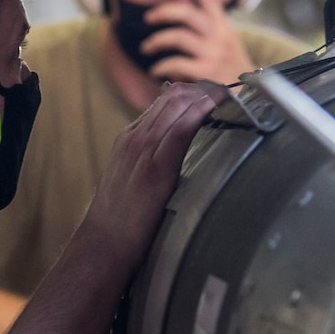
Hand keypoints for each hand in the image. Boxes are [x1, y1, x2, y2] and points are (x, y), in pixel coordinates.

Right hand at [80, 81, 220, 254]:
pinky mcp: (154, 168)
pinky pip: (179, 130)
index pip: (164, 102)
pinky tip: (215, 108)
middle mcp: (134, 138)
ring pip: (177, 106)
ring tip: (230, 97)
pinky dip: (199, 113)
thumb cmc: (120, 219)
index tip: (216, 97)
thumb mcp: (130, 180)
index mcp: (129, 139)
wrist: (104, 243)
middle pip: (173, 97)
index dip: (194, 94)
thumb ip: (149, 163)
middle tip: (230, 94)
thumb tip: (176, 160)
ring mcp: (142, 150)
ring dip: (208, 97)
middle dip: (205, 90)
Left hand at [144, 0, 253, 83]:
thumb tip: (184, 5)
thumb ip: (207, 25)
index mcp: (223, 26)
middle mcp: (218, 36)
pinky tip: (155, 70)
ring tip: (147, 48)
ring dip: (157, 41)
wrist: (249, 98)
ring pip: (178, 36)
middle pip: (188, 13)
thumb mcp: (225, 41)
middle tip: (148, 17)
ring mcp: (212, 54)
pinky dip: (161, 66)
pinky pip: (176, 63)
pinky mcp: (205, 73)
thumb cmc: (232, 68)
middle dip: (164, 11)